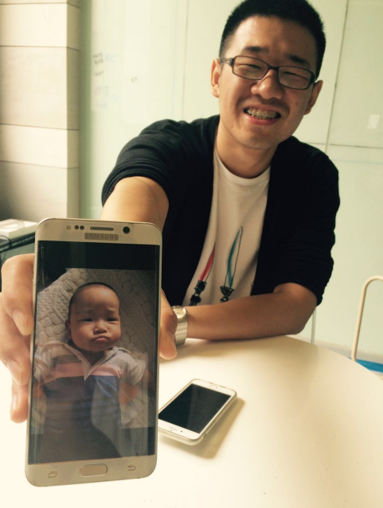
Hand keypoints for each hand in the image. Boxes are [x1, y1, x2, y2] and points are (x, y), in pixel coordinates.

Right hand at [0, 255, 176, 422]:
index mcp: (51, 264)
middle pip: (6, 314)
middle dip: (12, 348)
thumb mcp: (144, 286)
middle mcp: (34, 287)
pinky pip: (22, 354)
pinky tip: (28, 401)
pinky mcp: (36, 334)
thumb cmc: (124, 271)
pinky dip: (23, 379)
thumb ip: (157, 314)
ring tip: (25, 403)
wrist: (120, 268)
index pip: (19, 272)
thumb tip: (166, 348)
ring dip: (15, 371)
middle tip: (27, 375)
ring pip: (10, 339)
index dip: (17, 296)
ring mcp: (32, 312)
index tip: (28, 323)